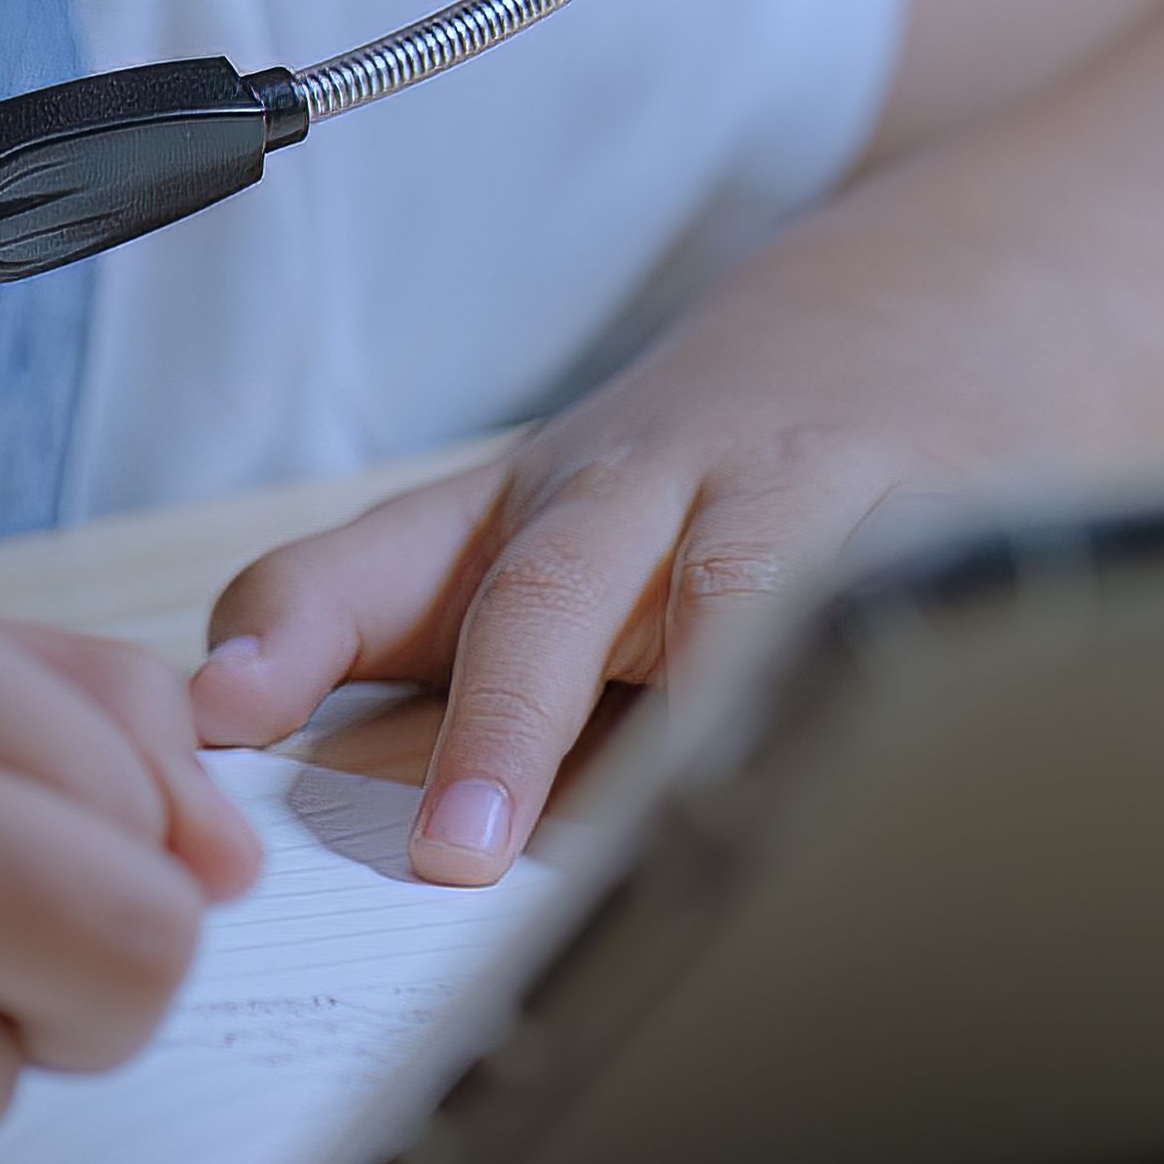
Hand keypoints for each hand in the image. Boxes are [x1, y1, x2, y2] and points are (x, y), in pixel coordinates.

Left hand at [181, 325, 1031, 884]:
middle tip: (457, 857)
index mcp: (528, 505)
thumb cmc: (699, 468)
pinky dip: (876, 706)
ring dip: (688, 717)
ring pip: (741, 602)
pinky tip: (870, 787)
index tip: (223, 712)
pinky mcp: (942, 530)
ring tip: (661, 842)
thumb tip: (222, 753)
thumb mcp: (529, 524)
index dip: (293, 632)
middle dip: (500, 723)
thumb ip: (375, 624)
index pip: (373, 560)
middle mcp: (650, 489)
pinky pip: (900, 622)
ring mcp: (802, 500)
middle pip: (553, 590)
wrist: (934, 306)